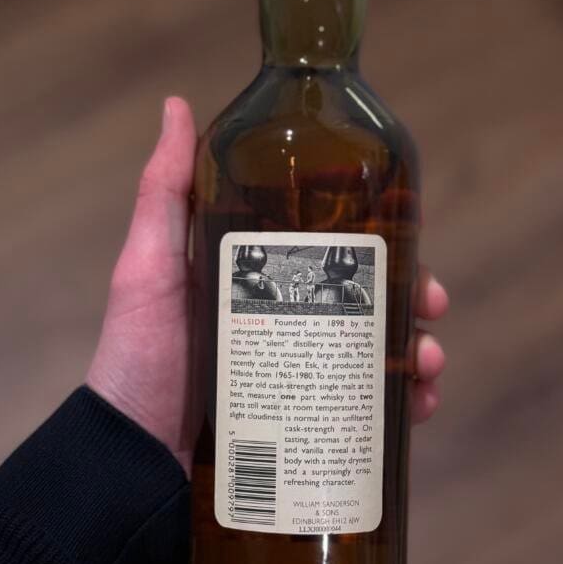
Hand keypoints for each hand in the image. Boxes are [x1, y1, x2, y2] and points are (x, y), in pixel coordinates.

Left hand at [87, 98, 448, 478]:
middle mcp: (288, 325)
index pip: (333, 253)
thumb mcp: (150, 264)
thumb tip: (178, 104)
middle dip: (411, 300)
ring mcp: (301, 378)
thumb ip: (164, 191)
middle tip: (430, 308)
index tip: (407, 243)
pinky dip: (403, 407)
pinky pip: (368, 413)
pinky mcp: (308, 426)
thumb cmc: (140, 355)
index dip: (378, 244)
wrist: (132, 459)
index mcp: (262, 282)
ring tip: (427, 365)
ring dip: (416, 352)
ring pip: (378, 356)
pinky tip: (418, 408)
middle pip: (368, 302)